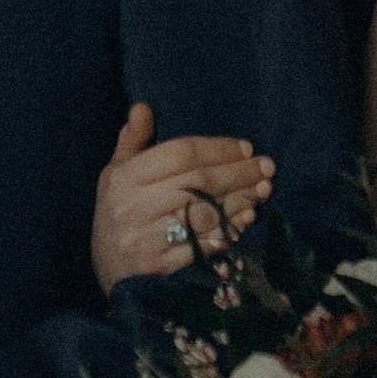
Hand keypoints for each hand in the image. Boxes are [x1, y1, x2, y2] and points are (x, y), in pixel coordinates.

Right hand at [90, 102, 275, 292]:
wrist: (108, 270)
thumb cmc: (118, 213)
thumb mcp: (116, 174)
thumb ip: (132, 141)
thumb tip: (143, 107)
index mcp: (124, 178)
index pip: (180, 154)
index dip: (218, 149)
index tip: (247, 148)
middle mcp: (133, 207)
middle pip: (198, 182)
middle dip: (238, 173)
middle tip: (268, 167)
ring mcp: (146, 239)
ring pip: (204, 213)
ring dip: (240, 200)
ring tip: (263, 190)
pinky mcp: (160, 267)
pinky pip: (203, 245)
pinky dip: (228, 231)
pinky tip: (247, 219)